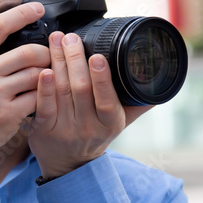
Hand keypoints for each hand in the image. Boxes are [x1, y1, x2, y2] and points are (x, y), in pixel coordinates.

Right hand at [0, 2, 50, 168]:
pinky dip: (43, 98)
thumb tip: (9, 34)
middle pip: (28, 51)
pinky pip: (37, 98)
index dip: (21, 13)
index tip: (38, 8)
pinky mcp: (7, 114)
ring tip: (46, 80)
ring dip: (47, 77)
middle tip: (51, 57)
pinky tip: (40, 101)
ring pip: (37, 75)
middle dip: (46, 53)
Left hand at [28, 31, 152, 178]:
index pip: (107, 100)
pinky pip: (44, 106)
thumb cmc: (96, 135)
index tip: (97, 56)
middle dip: (75, 59)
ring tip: (56, 40)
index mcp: (111, 123)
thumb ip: (137, 102)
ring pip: (62, 91)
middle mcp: (89, 127)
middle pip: (81, 89)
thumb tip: (159, 78)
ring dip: (58, 62)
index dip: (102, 78)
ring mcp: (65, 130)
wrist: (69, 165)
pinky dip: (43, 87)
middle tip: (71, 37)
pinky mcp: (44, 130)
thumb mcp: (120, 122)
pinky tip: (43, 70)